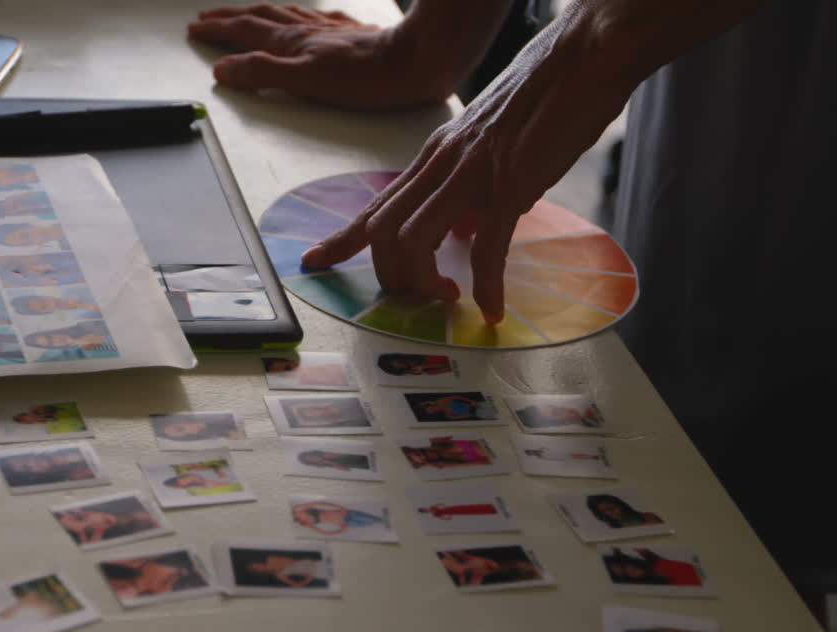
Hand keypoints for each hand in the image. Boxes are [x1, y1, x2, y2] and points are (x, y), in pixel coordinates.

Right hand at [188, 2, 508, 109]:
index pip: (243, 32)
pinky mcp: (351, 35)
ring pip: (283, 15)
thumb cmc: (368, 78)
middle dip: (229, 18)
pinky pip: (312, 19)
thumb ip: (262, 75)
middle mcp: (307, 30)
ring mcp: (329, 30)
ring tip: (242, 14)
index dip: (217, 31)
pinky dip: (294, 16)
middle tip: (206, 18)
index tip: (195, 30)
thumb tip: (224, 71)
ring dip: (256, 14)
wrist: (418, 60)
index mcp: (291, 42)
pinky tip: (303, 19)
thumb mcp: (306, 82)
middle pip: (258, 18)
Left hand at [301, 5, 636, 322]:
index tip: (316, 262)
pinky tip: (493, 307)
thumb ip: (470, 191)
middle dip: (393, 275)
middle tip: (421, 297)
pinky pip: (486, 245)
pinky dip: (485, 284)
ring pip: (414, 238)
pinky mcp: (510, 182)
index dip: (342, 239)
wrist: (583, 56)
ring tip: (450, 300)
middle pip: (383, 230)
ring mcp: (472, 172)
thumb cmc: (543, 101)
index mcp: (434, 157)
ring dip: (426, 281)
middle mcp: (441, 163)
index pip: (376, 206)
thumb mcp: (488, 150)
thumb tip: (467, 230)